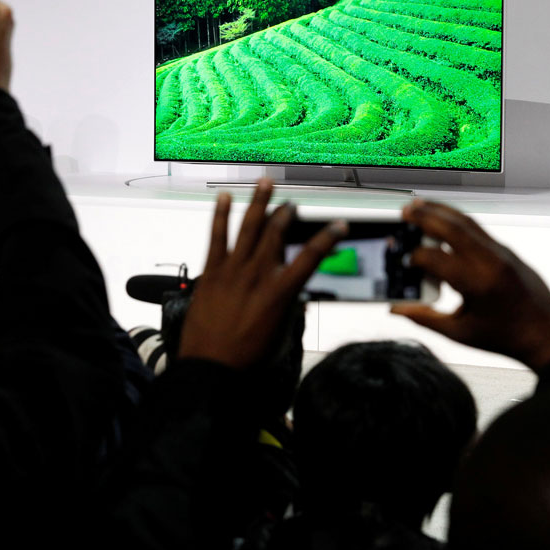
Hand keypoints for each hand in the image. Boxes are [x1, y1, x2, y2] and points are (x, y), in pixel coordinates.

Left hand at [179, 178, 345, 368]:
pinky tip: (225, 198)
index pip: (310, 258)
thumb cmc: (246, 357)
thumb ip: (289, 307)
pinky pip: (216, 238)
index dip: (327, 238)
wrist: (211, 367)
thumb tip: (297, 292)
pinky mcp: (210, 273)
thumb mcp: (280, 334)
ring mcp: (232, 271)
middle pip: (277, 234)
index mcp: (280, 293)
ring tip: (265, 182)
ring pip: (248, 228)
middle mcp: (258, 276)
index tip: (339, 225)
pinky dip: (220, 216)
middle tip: (293, 204)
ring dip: (258, 202)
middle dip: (287, 214)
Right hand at [389, 200, 549, 369]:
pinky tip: (444, 220)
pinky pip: (478, 230)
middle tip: (405, 211)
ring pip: (467, 222)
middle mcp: (491, 263)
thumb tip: (397, 308)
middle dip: (426, 216)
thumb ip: (424, 318)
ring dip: (442, 211)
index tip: (404, 261)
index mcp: (477, 285)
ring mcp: (502, 254)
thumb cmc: (506, 337)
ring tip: (420, 205)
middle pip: (452, 228)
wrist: (548, 336)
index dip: (415, 258)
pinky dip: (457, 221)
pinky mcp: (507, 252)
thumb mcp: (460, 333)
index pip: (436, 259)